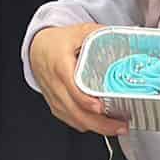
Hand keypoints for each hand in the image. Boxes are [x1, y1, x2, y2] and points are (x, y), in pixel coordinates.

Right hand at [28, 23, 125, 137]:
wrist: (37, 49)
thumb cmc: (56, 42)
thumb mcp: (78, 32)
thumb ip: (99, 34)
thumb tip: (123, 36)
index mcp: (61, 66)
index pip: (72, 88)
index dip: (86, 101)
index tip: (101, 107)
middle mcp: (56, 86)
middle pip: (76, 112)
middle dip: (100, 124)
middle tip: (121, 125)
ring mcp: (55, 98)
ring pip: (75, 120)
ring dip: (97, 128)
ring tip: (117, 127)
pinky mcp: (56, 106)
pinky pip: (71, 121)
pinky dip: (88, 126)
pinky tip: (103, 125)